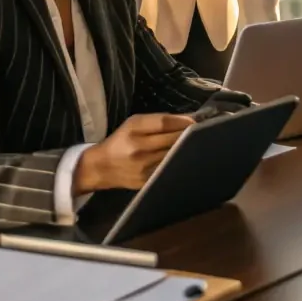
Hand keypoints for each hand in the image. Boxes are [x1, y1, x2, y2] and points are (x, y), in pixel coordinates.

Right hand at [74, 113, 193, 193]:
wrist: (101, 167)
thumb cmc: (120, 140)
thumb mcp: (133, 123)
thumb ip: (158, 120)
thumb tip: (187, 119)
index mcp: (134, 130)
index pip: (164, 123)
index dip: (183, 121)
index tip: (196, 121)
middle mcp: (139, 149)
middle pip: (172, 139)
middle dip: (188, 134)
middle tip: (200, 131)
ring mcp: (143, 167)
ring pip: (174, 154)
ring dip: (186, 148)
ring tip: (195, 143)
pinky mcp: (147, 181)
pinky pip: (169, 168)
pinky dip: (178, 162)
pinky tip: (183, 157)